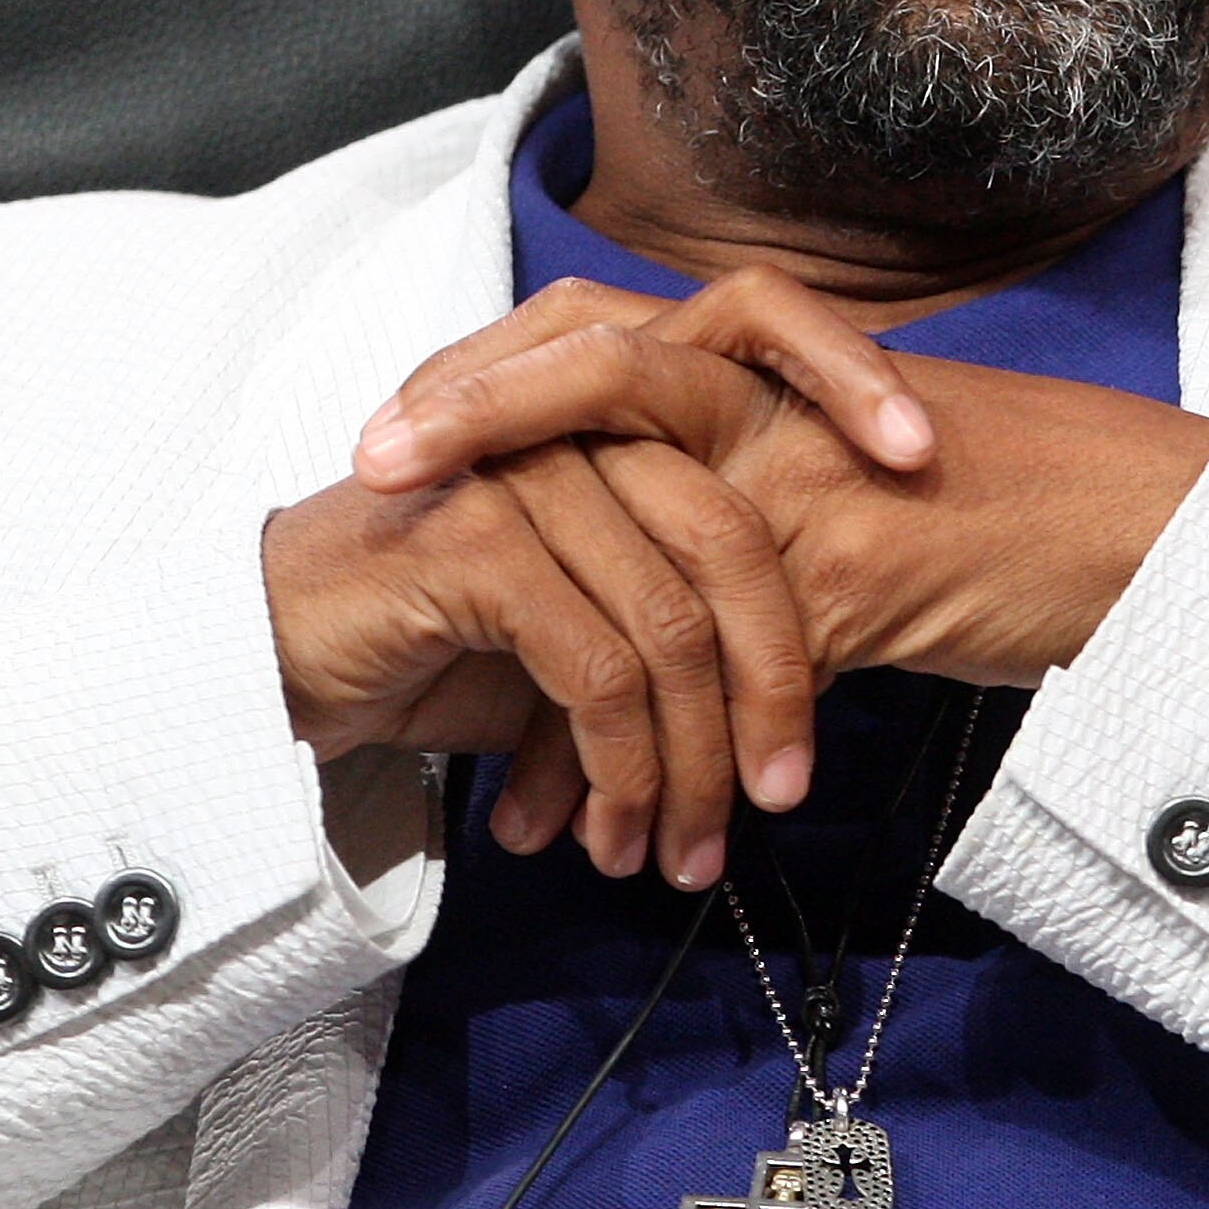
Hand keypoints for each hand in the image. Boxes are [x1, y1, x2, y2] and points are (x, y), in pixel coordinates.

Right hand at [264, 274, 937, 888]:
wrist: (277, 657)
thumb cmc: (440, 636)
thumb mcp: (587, 619)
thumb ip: (683, 609)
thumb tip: (800, 682)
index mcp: (618, 398)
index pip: (766, 350)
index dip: (854, 384)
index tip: (930, 466)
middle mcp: (575, 415)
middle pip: (735, 534)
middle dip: (779, 681)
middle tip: (783, 798)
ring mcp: (521, 468)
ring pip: (670, 623)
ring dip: (690, 764)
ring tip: (689, 857)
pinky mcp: (473, 538)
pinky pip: (597, 667)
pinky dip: (622, 768)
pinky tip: (616, 832)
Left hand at [341, 268, 1208, 872]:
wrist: (1140, 530)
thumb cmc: (998, 510)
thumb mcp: (839, 493)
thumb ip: (722, 539)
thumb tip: (597, 672)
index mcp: (761, 368)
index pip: (593, 328)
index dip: (482, 373)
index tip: (387, 434)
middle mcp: (778, 401)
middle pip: (596, 356)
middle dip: (475, 408)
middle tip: (376, 466)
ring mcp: (813, 477)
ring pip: (653, 489)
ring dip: (553, 566)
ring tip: (465, 615)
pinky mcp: (857, 568)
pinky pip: (741, 647)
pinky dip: (682, 735)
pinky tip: (634, 816)